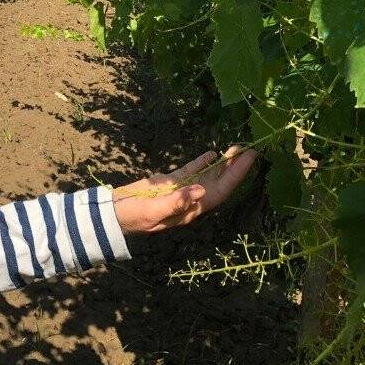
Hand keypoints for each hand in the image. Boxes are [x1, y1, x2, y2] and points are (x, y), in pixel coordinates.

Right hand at [113, 147, 256, 233]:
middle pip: (219, 182)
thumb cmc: (133, 215)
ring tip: (235, 149)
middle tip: (249, 149)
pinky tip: (211, 154)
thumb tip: (201, 190)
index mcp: (191, 209)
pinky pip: (191, 171)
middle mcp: (191, 200)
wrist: (114, 213)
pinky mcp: (169, 183)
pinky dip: (202, 162)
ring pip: (208, 176)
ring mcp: (181, 191)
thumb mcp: (153, 211)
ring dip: (222, 164)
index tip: (250, 158)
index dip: (237, 174)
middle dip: (235, 167)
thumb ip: (176, 201)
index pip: (220, 190)